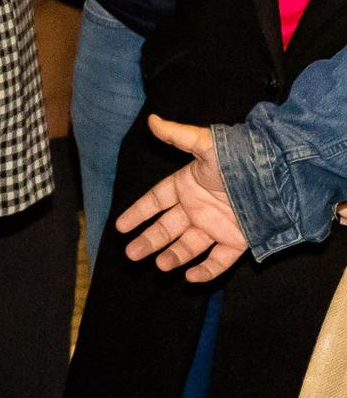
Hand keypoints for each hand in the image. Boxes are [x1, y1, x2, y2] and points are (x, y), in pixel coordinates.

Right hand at [116, 115, 248, 281]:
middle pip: (167, 228)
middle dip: (149, 241)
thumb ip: (176, 135)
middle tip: (131, 254)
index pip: (155, 201)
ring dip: (173, 256)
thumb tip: (151, 119)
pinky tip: (189, 278)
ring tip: (158, 266)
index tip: (120, 227)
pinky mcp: (236, 241)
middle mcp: (197, 208)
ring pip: (189, 246)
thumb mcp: (205, 144)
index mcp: (186, 186)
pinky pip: (219, 261)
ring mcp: (216, 226)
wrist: (276, 177)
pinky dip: (206, 271)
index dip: (138, 213)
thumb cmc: (237, 157)